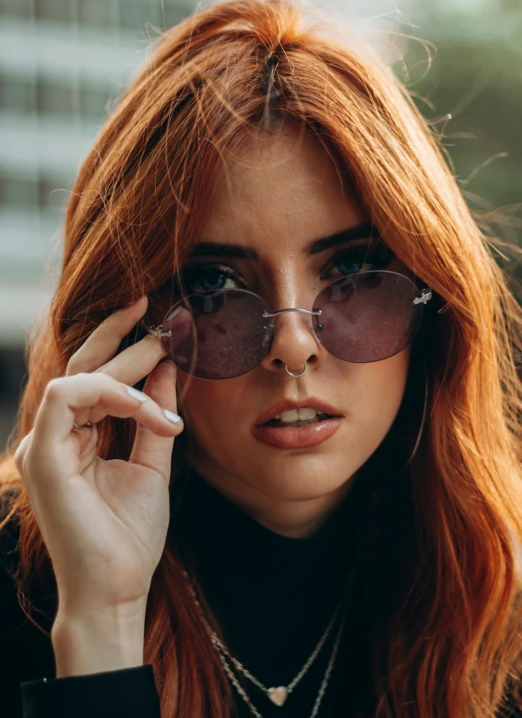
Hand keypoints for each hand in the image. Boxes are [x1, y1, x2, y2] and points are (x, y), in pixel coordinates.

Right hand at [13, 296, 183, 618]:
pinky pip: (69, 396)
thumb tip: (165, 370)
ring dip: (126, 365)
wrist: (117, 586)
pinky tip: (147, 407)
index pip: (95, 380)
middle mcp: (55, 436)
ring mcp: (43, 444)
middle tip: (160, 316)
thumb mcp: (151, 462)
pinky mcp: (41, 453)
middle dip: (123, 337)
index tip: (160, 325)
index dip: (123, 347)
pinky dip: (112, 393)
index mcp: (76, 439)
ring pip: (79, 376)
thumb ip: (152, 416)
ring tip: (165, 356)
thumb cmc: (130, 534)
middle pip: (84, 369)